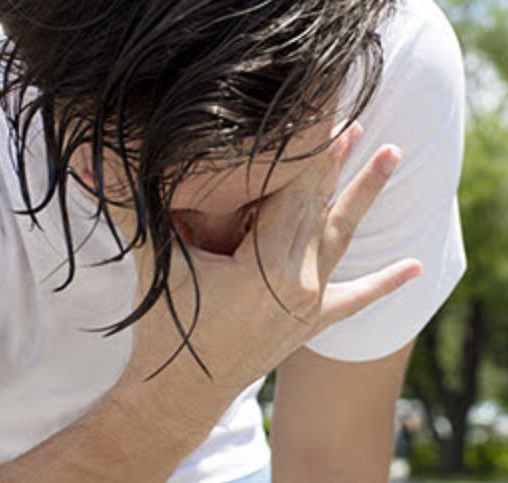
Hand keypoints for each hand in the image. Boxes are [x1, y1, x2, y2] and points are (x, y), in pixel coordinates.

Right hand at [119, 123, 422, 397]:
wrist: (178, 396)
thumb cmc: (165, 330)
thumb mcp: (155, 264)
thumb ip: (131, 211)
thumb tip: (92, 166)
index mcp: (265, 267)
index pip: (291, 191)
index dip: (307, 149)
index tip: (325, 112)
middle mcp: (298, 283)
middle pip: (319, 206)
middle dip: (336, 159)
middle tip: (358, 117)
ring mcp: (308, 304)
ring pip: (341, 237)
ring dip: (364, 196)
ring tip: (392, 156)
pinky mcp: (311, 323)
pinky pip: (355, 299)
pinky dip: (384, 284)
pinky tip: (415, 268)